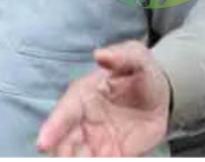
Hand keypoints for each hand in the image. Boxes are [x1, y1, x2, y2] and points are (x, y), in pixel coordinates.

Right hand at [36, 41, 171, 156]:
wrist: (161, 94)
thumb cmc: (142, 72)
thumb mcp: (137, 58)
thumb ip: (122, 56)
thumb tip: (101, 54)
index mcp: (84, 94)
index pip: (65, 112)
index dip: (53, 128)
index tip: (43, 143)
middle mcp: (84, 119)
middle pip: (65, 141)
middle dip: (61, 154)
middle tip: (64, 160)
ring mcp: (97, 139)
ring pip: (78, 156)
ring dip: (76, 160)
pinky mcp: (113, 154)